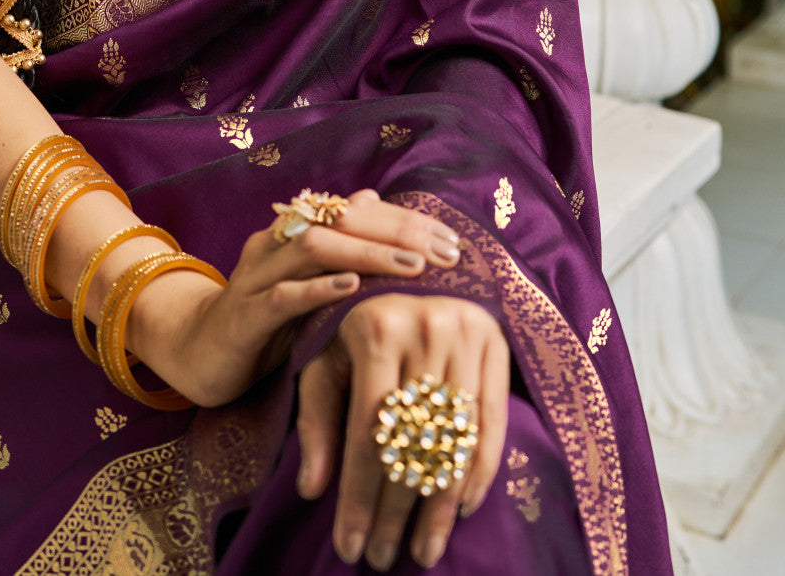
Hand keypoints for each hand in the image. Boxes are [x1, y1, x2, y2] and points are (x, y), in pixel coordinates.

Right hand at [129, 190, 464, 408]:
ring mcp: (255, 276)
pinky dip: (317, 288)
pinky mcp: (243, 315)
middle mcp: (274, 242)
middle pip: (338, 220)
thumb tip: (375, 200)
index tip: (451, 240)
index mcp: (293, 231)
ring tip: (410, 267)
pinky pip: (281, 296)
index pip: (355, 211)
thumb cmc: (265, 320)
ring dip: (365, 254)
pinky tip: (351, 289)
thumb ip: (340, 246)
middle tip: (443, 252)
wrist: (199, 354)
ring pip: (312, 248)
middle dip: (395, 232)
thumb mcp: (308, 282)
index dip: (404, 221)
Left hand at [297, 293, 509, 569]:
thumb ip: (316, 419)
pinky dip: (479, 472)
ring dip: (439, 506)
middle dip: (395, 512)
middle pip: (412, 444)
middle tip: (383, 559)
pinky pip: (492, 422)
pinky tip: (461, 509)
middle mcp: (425, 328)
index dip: (360, 498)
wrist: (407, 262)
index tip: (350, 548)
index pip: (369, 435)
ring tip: (423, 550)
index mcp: (375, 328)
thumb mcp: (323, 356)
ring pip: (454, 441)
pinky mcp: (497, 342)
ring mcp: (466, 334)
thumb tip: (312, 490)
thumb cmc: (353, 319)